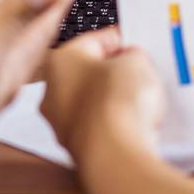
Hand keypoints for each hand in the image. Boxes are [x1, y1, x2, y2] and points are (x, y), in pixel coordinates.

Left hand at [41, 28, 165, 161]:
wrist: (114, 153)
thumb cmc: (116, 101)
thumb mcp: (136, 60)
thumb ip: (132, 54)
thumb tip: (130, 60)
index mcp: (59, 60)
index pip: (95, 40)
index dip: (120, 40)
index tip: (136, 44)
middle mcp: (52, 92)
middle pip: (90, 73)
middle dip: (115, 72)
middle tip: (140, 71)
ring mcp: (61, 124)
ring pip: (93, 102)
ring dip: (115, 99)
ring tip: (141, 99)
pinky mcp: (76, 149)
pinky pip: (100, 128)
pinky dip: (116, 124)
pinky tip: (134, 123)